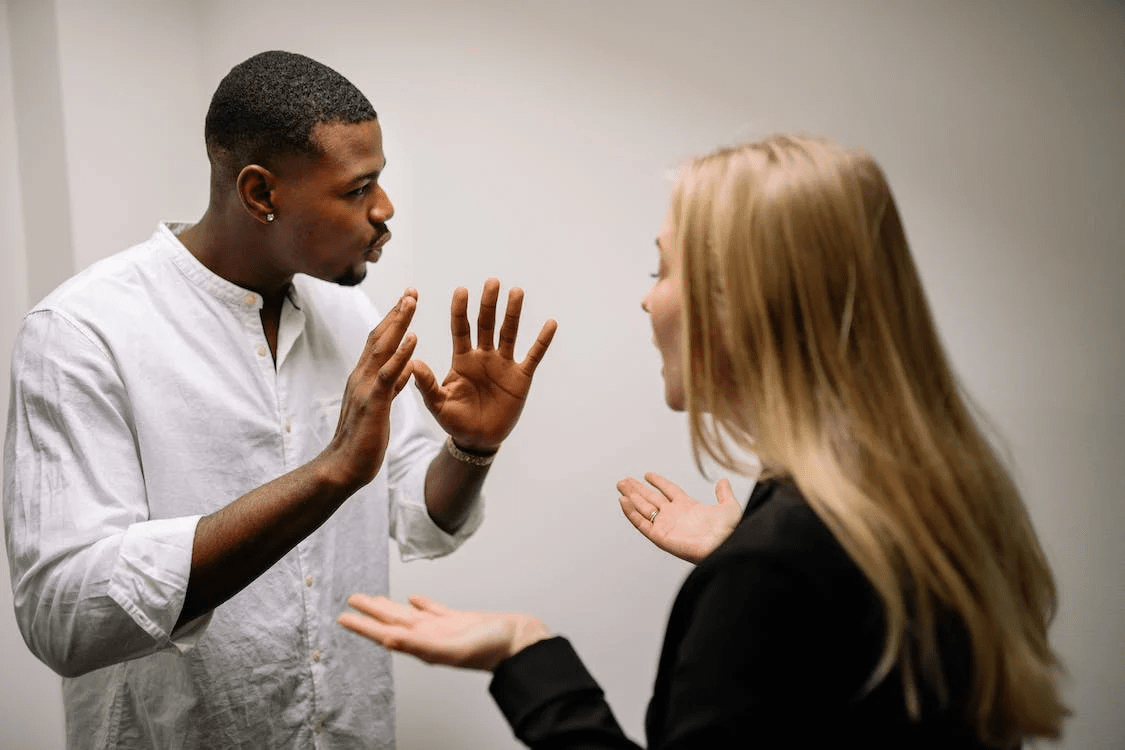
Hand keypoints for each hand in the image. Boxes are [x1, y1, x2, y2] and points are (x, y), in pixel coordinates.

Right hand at [318, 290, 418, 489]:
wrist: (343, 467)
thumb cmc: (362, 440)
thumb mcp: (380, 406)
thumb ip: (391, 386)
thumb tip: (405, 368)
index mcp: (363, 377)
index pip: (378, 342)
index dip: (393, 320)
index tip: (407, 300)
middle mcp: (361, 376)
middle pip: (379, 336)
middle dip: (396, 312)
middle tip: (411, 290)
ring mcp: (364, 387)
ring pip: (381, 348)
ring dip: (398, 323)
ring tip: (412, 301)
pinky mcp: (372, 402)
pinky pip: (387, 374)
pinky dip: (400, 354)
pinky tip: (413, 339)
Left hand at [338, 593, 551, 671]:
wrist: (520, 642)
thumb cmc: (492, 649)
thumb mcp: (452, 648)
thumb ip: (419, 645)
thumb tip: (387, 639)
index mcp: (424, 643)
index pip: (386, 633)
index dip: (363, 626)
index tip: (343, 617)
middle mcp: (429, 636)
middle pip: (392, 621)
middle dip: (371, 612)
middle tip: (352, 600)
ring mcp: (443, 628)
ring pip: (409, 614)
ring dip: (391, 607)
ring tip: (374, 599)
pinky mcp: (458, 619)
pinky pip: (433, 609)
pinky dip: (421, 603)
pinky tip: (414, 599)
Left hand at [411, 278, 556, 452]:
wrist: (478, 439)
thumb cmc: (455, 420)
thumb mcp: (438, 403)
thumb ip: (427, 384)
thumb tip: (412, 362)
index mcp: (462, 359)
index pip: (461, 329)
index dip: (460, 310)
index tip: (461, 290)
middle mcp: (483, 356)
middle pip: (486, 324)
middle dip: (488, 303)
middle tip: (492, 282)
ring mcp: (503, 365)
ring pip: (509, 333)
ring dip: (512, 313)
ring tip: (516, 291)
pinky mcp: (521, 377)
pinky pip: (533, 355)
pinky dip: (542, 340)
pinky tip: (550, 323)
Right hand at [618, 473, 741, 563]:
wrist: (726, 544)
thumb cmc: (730, 530)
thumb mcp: (729, 507)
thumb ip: (723, 493)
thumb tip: (723, 481)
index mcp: (688, 506)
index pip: (668, 490)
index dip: (658, 481)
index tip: (646, 474)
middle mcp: (674, 515)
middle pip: (651, 498)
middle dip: (637, 488)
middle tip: (623, 480)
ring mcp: (666, 525)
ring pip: (643, 508)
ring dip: (631, 496)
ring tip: (620, 485)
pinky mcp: (660, 537)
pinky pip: (642, 523)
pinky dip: (631, 513)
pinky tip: (623, 501)